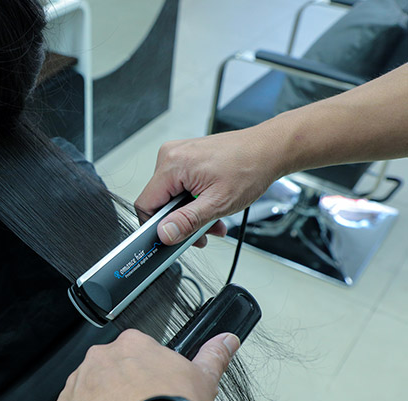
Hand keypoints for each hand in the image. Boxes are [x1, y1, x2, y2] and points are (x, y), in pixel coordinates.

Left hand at [53, 329, 240, 400]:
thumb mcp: (202, 377)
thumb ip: (212, 355)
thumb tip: (225, 341)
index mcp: (131, 345)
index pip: (131, 356)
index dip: (141, 379)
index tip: (149, 394)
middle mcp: (101, 359)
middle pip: (107, 375)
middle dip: (120, 394)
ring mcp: (80, 384)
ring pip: (88, 396)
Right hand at [135, 127, 284, 245]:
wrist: (269, 150)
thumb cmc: (250, 167)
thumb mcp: (218, 203)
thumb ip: (187, 221)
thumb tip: (165, 233)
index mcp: (172, 164)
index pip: (145, 204)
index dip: (156, 226)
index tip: (172, 238)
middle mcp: (171, 155)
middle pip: (160, 201)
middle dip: (181, 221)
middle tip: (201, 232)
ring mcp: (179, 154)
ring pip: (172, 196)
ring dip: (190, 213)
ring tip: (213, 220)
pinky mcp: (187, 157)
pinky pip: (180, 185)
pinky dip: (194, 200)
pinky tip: (211, 206)